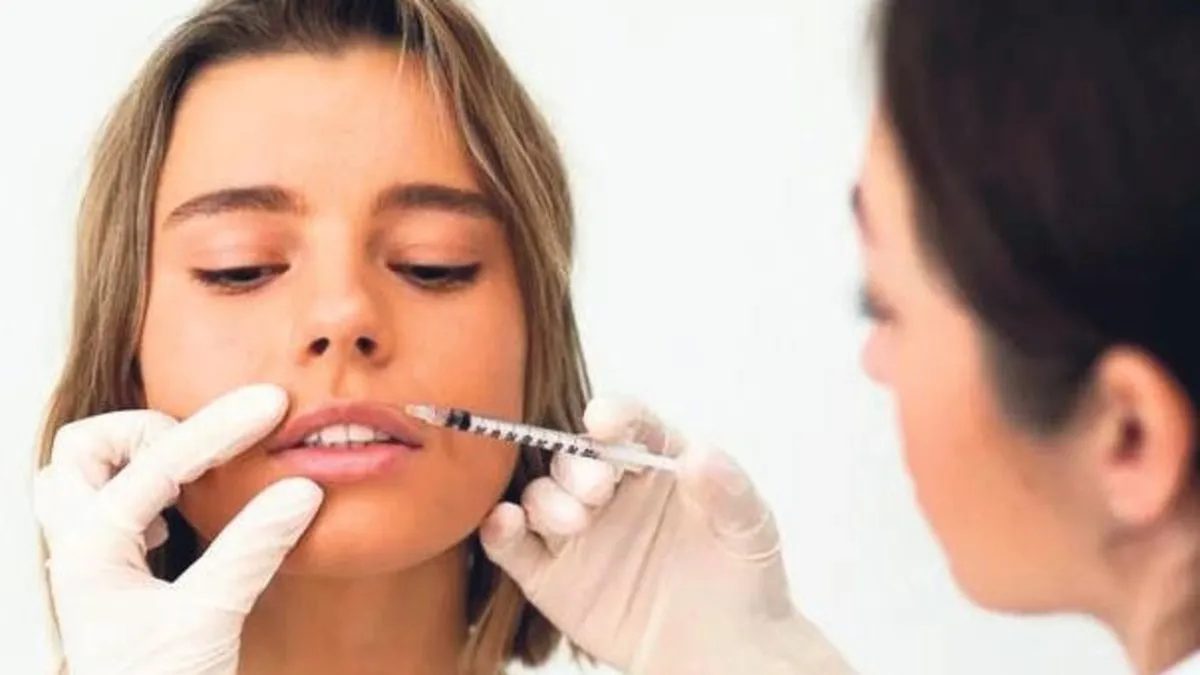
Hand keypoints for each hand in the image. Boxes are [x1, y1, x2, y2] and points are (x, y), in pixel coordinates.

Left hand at [33, 384, 323, 674]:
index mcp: (92, 550)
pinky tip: (182, 513)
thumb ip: (253, 548)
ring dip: (136, 459)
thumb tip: (300, 489)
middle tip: (208, 447)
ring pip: (84, 474)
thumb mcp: (210, 618)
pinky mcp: (109, 575)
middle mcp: (77, 548)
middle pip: (85, 448)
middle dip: (148, 433)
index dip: (220, 427)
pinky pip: (107, 504)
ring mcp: (87, 561)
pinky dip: (144, 489)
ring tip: (192, 474)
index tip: (270, 406)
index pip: (159, 462)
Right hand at [480, 397, 854, 674]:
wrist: (725, 650)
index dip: (615, 414)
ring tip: (575, 523)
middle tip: (597, 490)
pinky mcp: (550, 575)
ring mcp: (576, 531)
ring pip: (538, 495)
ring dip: (545, 499)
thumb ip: (728, 488)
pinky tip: (505, 524)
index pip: (628, 424)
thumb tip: (700, 454)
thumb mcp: (749, 526)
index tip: (606, 419)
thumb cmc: (740, 577)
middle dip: (577, 466)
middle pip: (573, 457)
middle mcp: (608, 488)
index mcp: (654, 462)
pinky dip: (499, 531)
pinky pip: (513, 545)